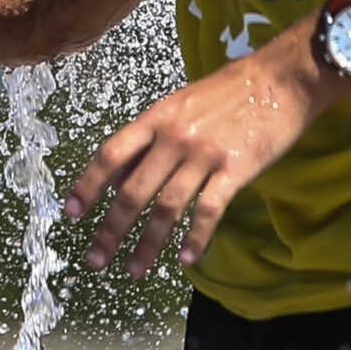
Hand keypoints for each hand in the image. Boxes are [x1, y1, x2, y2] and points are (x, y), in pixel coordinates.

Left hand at [62, 35, 343, 274]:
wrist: (279, 79)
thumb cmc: (228, 92)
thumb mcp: (180, 104)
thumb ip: (152, 137)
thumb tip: (122, 174)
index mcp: (155, 118)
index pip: (110, 155)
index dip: (87, 185)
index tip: (71, 213)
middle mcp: (173, 137)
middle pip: (132, 190)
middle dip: (111, 229)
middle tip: (95, 258)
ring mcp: (204, 154)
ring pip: (167, 207)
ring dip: (148, 244)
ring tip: (134, 270)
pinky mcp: (235, 169)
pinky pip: (208, 210)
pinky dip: (196, 238)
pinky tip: (185, 260)